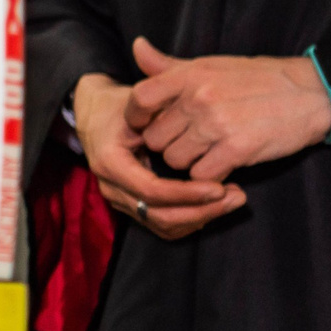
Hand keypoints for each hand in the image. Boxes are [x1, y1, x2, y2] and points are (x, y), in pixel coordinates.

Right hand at [75, 60, 244, 240]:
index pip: (152, 191)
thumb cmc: (120, 106)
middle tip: (236, 197)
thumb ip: (164, 119)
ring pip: (163, 225)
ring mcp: (120, 200)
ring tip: (232, 201)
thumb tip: (199, 134)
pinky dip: (191, 220)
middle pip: (160, 215)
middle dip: (202, 211)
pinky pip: (162, 225)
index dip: (187, 193)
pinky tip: (213, 206)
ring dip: (201, 217)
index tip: (219, 187)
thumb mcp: (139, 105)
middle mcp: (112, 187)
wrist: (94, 115)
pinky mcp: (131, 206)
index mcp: (111, 163)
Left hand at [124, 35, 330, 184]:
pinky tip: (223, 163)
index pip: (140, 98)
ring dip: (188, 161)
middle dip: (167, 144)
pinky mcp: (237, 149)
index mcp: (191, 75)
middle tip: (188, 141)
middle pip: (155, 138)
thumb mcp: (212, 65)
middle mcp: (199, 98)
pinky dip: (209, 175)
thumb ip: (170, 65)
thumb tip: (137, 47)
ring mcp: (217, 124)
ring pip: (175, 160)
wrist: (313, 93)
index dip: (136, 118)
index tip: (145, 125)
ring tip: (208, 151)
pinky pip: (201, 174)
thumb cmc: (259, 79)